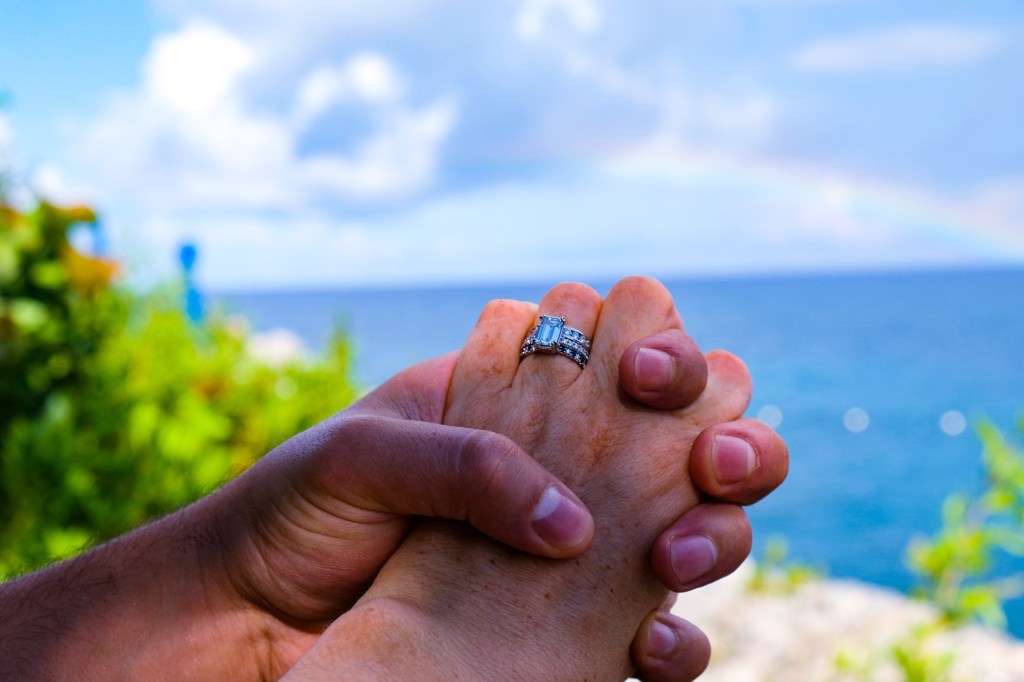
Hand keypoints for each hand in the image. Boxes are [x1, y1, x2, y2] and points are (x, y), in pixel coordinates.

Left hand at [284, 277, 765, 679]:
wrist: (246, 614)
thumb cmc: (297, 509)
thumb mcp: (366, 455)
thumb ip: (467, 465)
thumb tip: (572, 528)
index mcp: (520, 400)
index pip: (628, 359)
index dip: (665, 356)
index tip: (642, 378)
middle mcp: (565, 471)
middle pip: (691, 447)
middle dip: (732, 446)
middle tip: (712, 461)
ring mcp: (574, 555)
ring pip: (697, 534)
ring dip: (719, 536)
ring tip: (676, 556)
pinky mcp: (566, 634)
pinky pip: (651, 636)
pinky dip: (672, 645)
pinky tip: (647, 649)